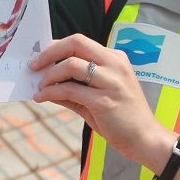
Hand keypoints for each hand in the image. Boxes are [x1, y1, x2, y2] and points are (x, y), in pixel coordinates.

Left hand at [29, 34, 170, 168]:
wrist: (145, 138)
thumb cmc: (121, 117)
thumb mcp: (98, 96)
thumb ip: (73, 86)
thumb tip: (44, 82)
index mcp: (115, 58)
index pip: (80, 41)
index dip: (56, 46)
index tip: (40, 56)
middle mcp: (115, 64)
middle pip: (76, 43)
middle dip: (49, 52)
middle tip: (33, 65)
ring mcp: (111, 82)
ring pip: (71, 65)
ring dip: (50, 75)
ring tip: (40, 86)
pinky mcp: (104, 101)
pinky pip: (70, 90)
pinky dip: (51, 92)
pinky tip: (42, 98)